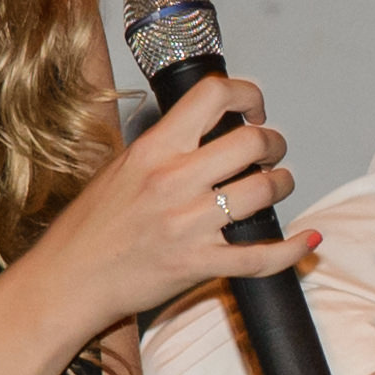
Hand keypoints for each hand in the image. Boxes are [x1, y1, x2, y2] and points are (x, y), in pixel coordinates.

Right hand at [36, 72, 313, 333]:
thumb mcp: (121, 168)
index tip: (254, 110)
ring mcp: (188, 223)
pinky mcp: (199, 263)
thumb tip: (207, 129)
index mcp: (153, 149)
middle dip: (273, 144)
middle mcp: (173, 180)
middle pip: (251, 142)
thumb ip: (164, 147)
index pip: (213, 96)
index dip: (248, 95)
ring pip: (264, 191)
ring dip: (282, 186)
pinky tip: (306, 242)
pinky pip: (261, 256)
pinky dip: (292, 250)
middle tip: (270, 153)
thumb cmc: (91, 227)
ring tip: (275, 187)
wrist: (69, 279)